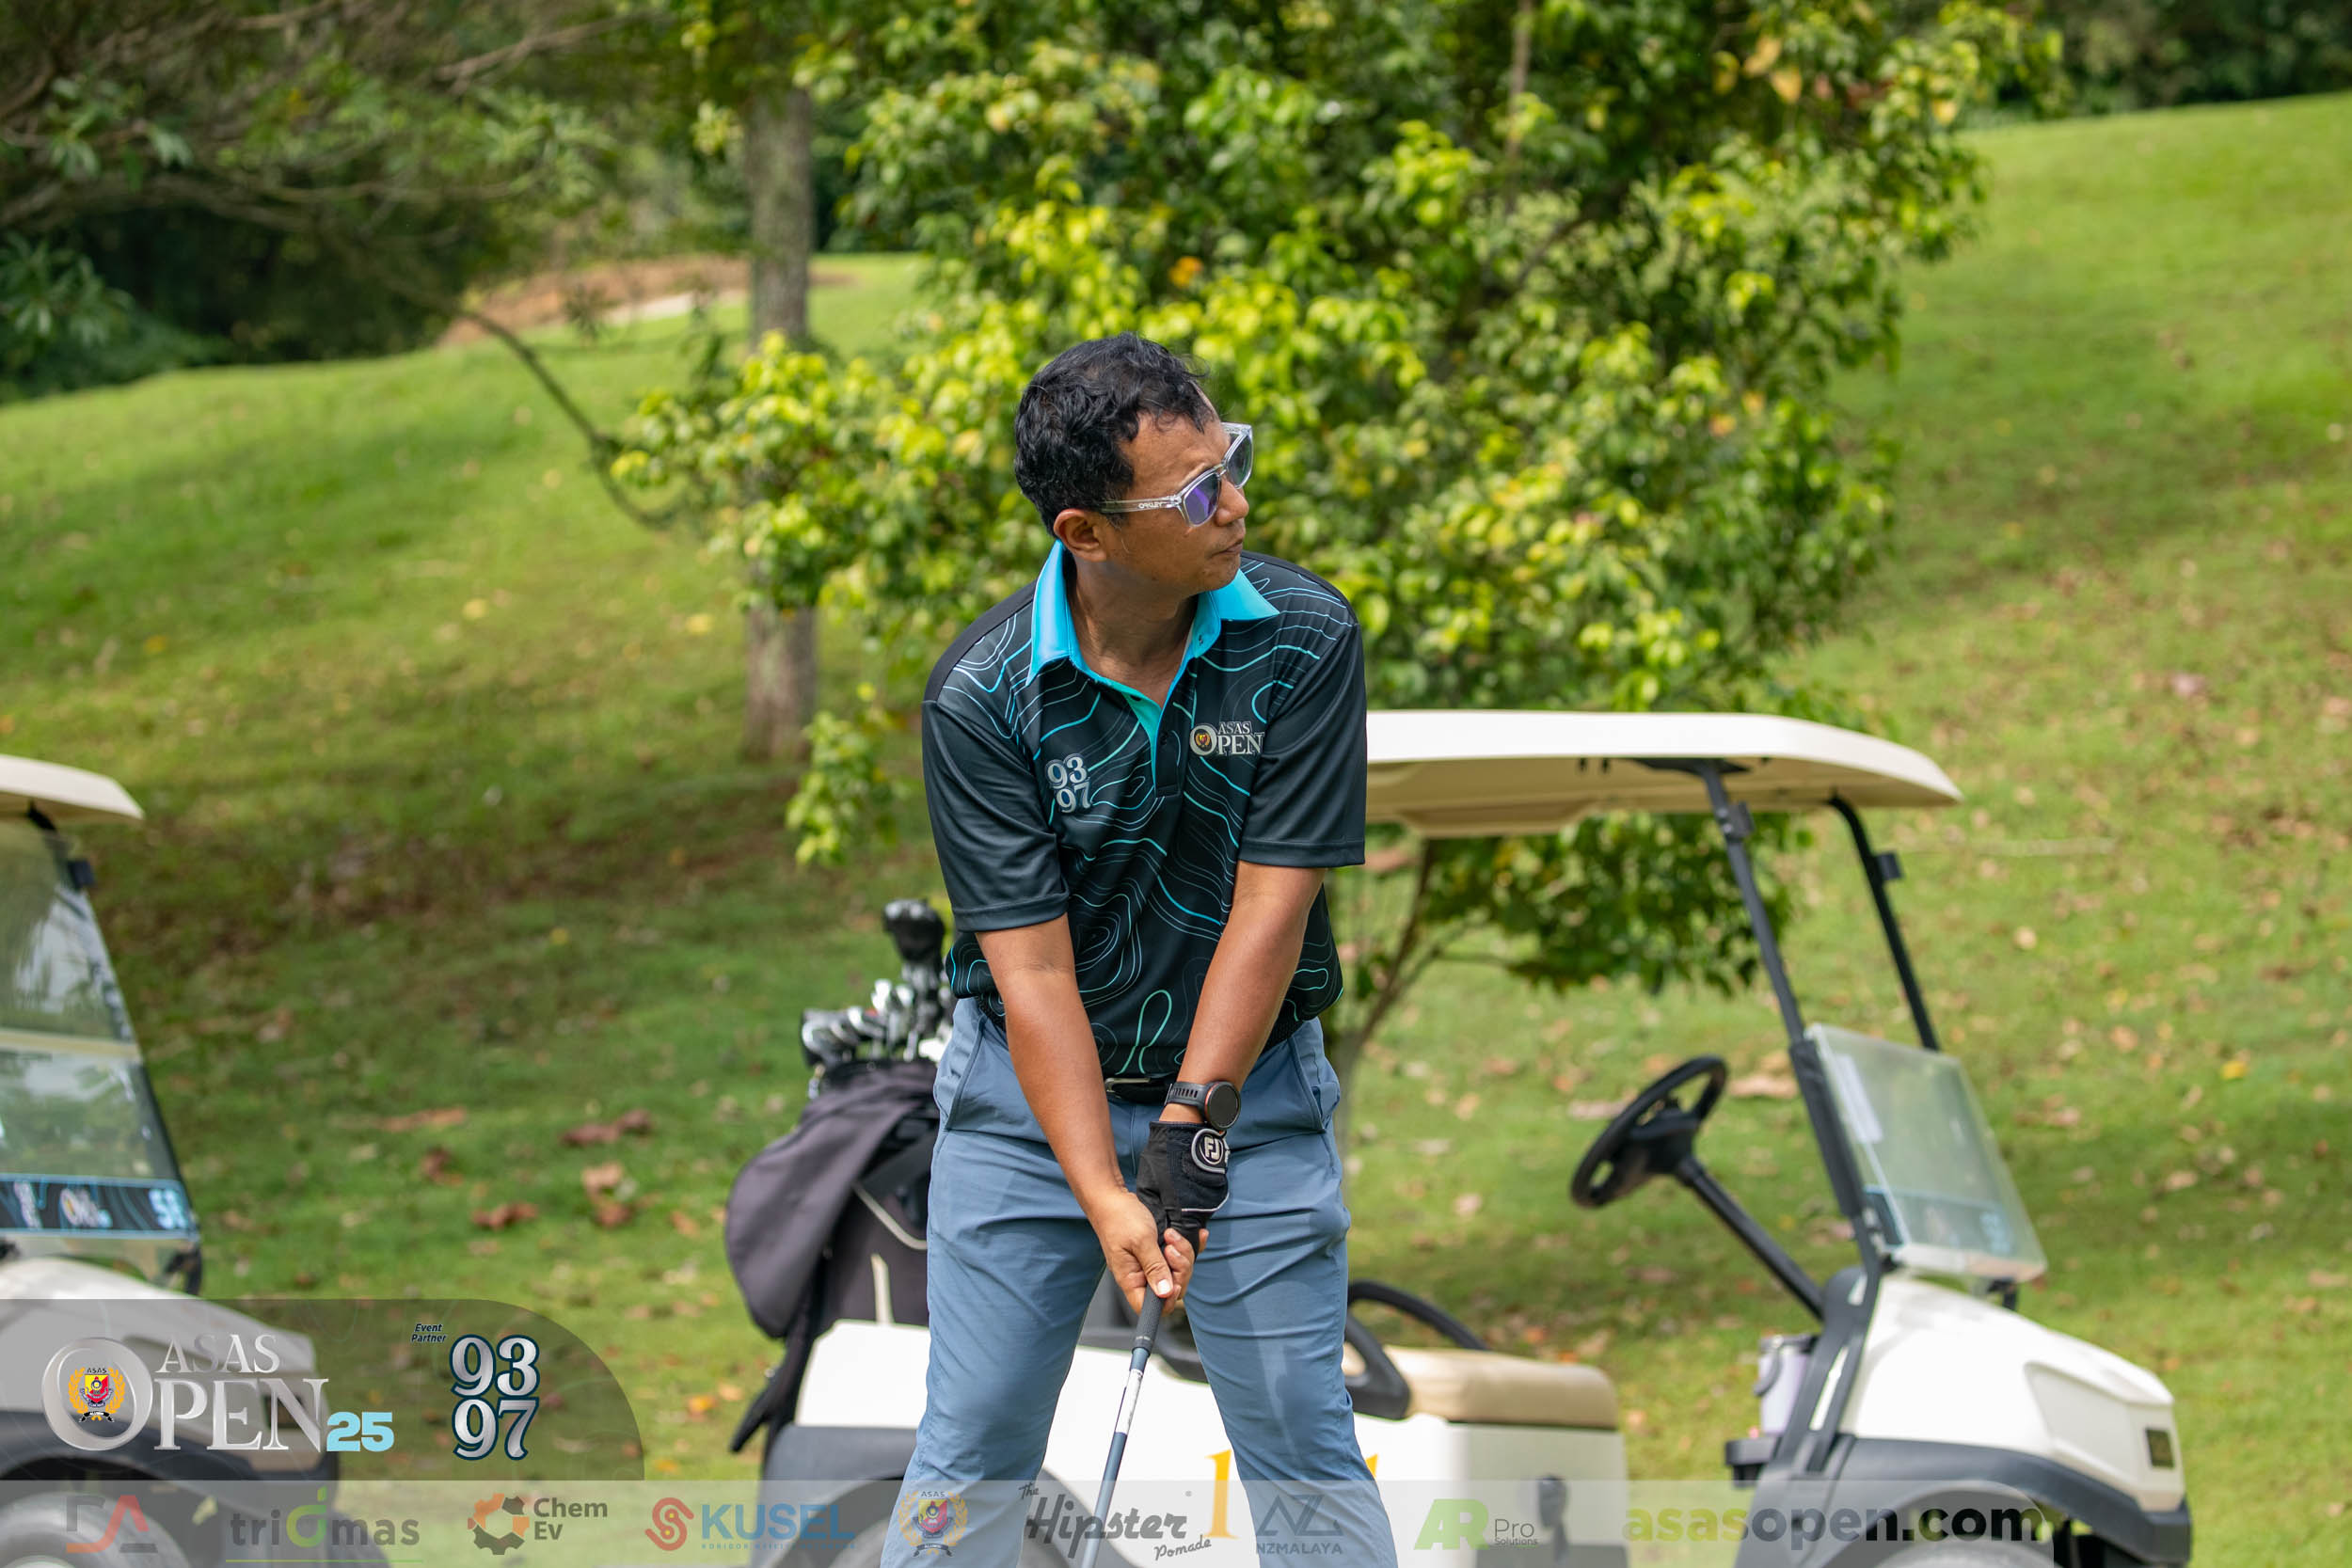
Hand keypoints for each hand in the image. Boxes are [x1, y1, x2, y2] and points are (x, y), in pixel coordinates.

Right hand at [1131, 1121, 1228, 1311]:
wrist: (1113, 1197)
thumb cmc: (1120, 1218)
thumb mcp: (1140, 1241)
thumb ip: (1154, 1267)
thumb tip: (1164, 1295)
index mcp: (1131, 1279)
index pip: (1150, 1307)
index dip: (1167, 1301)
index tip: (1174, 1281)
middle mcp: (1142, 1275)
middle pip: (1170, 1289)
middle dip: (1179, 1269)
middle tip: (1171, 1247)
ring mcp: (1151, 1263)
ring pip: (1178, 1271)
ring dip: (1183, 1253)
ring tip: (1171, 1235)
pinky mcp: (1159, 1251)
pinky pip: (1180, 1256)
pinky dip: (1189, 1246)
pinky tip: (1198, 1235)